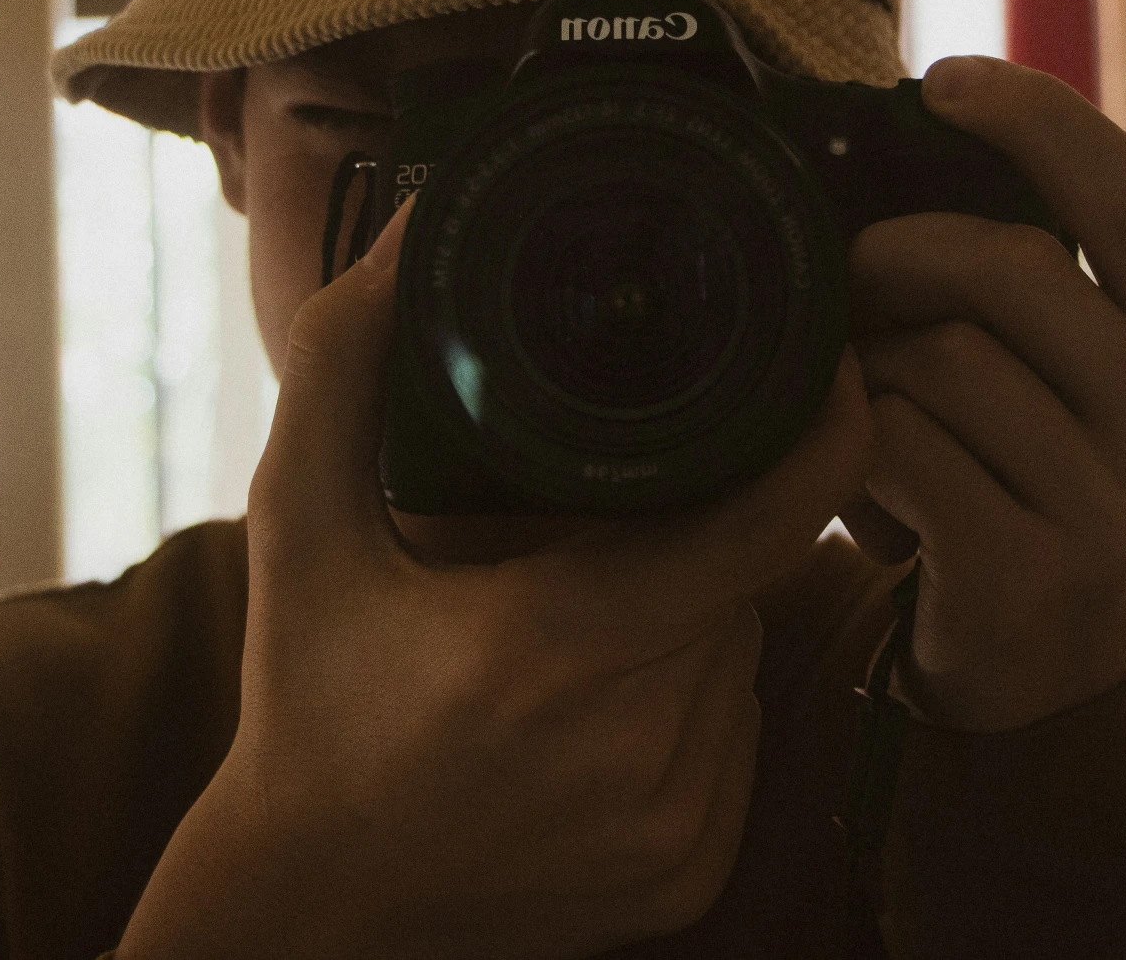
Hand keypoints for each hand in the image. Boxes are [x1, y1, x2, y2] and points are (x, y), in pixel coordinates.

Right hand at [120, 202, 875, 959]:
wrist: (313, 915)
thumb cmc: (308, 708)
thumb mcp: (300, 530)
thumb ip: (344, 368)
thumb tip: (409, 233)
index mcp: (555, 648)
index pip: (761, 522)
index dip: (818, 433)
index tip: (826, 364)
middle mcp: (639, 746)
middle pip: (742, 574)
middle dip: (689, 528)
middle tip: (584, 531)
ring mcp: (678, 823)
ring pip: (746, 650)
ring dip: (693, 612)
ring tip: (573, 623)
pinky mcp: (695, 876)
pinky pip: (741, 733)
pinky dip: (692, 699)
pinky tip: (595, 708)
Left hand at [839, 57, 1125, 733]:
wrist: (1038, 690)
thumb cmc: (1038, 496)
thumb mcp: (1085, 391)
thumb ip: (1046, 286)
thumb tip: (917, 139)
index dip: (1037, 121)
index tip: (943, 80)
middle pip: (1008, 270)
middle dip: (897, 252)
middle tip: (848, 270)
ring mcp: (1118, 511)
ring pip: (940, 359)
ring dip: (867, 360)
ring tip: (861, 389)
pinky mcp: (1032, 574)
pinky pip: (896, 446)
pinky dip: (850, 439)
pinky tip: (856, 465)